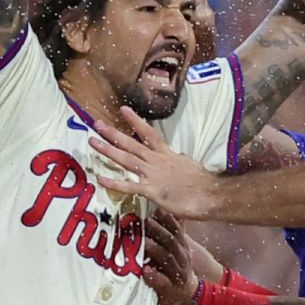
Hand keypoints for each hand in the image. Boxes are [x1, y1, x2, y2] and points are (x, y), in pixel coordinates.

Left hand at [89, 107, 221, 218]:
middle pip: (132, 144)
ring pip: (127, 160)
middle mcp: (158, 161)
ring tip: (93, 142)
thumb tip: (174, 161)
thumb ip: (175, 163)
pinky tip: (101, 179)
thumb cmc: (203, 184)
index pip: (149, 133)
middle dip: (113, 134)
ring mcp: (154, 175)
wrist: (211, 195)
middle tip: (97, 124)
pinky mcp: (153, 191)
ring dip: (109, 151)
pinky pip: (130, 186)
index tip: (123, 109)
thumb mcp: (187, 167)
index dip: (135, 121)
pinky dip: (115, 183)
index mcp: (167, 155)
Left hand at [137, 210, 220, 304]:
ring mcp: (177, 274)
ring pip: (168, 260)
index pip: (176, 230)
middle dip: (159, 231)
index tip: (156, 209)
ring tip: (145, 243)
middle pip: (172, 242)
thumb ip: (172, 233)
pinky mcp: (171, 289)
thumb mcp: (176, 250)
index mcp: (182, 248)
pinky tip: (145, 271)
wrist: (186, 297)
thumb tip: (164, 210)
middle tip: (146, 222)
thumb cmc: (176, 270)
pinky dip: (154, 276)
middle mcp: (182, 259)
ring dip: (156, 250)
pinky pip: (163, 282)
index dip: (167, 219)